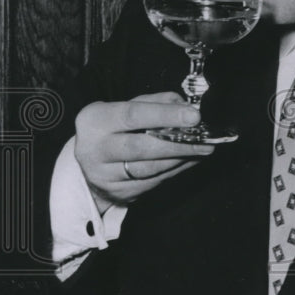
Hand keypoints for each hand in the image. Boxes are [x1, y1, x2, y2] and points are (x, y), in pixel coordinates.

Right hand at [74, 91, 214, 211]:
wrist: (89, 163)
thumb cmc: (111, 128)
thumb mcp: (123, 107)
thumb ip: (154, 102)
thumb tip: (185, 106)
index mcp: (95, 120)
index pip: (133, 115)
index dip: (165, 115)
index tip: (193, 116)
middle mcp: (95, 149)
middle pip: (141, 147)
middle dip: (177, 143)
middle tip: (205, 140)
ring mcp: (105, 176)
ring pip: (149, 169)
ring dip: (180, 158)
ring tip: (203, 149)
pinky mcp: (119, 192)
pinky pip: (154, 181)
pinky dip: (175, 169)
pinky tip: (190, 160)